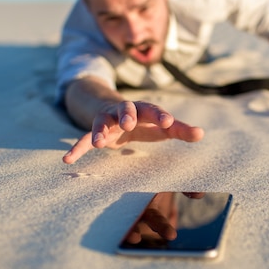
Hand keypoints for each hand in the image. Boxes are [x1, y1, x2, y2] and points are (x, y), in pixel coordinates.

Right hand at [63, 101, 203, 163]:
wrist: (115, 110)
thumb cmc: (145, 121)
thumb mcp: (162, 125)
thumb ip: (180, 129)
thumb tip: (201, 134)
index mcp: (144, 109)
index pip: (154, 110)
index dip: (161, 115)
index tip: (169, 123)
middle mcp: (124, 111)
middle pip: (125, 108)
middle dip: (126, 114)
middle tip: (129, 123)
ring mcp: (107, 121)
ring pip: (101, 121)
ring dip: (99, 131)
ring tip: (98, 143)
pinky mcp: (95, 133)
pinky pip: (82, 139)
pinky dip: (76, 148)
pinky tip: (67, 160)